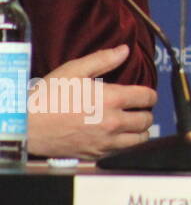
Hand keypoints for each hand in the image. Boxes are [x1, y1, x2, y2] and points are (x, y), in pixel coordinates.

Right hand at [27, 45, 157, 158]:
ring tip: (132, 123)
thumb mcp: (73, 71)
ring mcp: (105, 141)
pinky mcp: (96, 154)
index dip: (150, 94)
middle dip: (146, 112)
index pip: (147, 97)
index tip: (146, 95)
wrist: (26, 126)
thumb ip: (102, 59)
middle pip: (147, 119)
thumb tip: (124, 50)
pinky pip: (123, 151)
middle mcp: (113, 122)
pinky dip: (126, 144)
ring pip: (140, 139)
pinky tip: (118, 136)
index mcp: (111, 99)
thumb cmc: (47, 97)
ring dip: (140, 130)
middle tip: (138, 109)